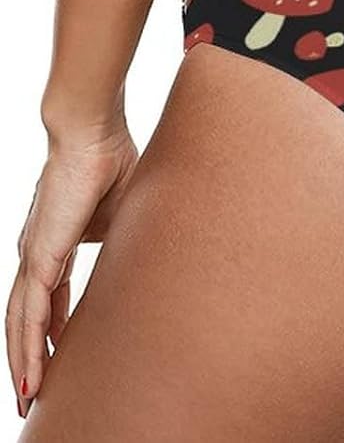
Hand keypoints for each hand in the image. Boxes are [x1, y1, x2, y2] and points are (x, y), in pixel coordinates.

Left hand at [6, 123, 137, 419]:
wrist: (92, 132)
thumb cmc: (110, 161)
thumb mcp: (121, 216)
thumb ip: (119, 245)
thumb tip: (136, 266)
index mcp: (53, 245)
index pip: (48, 300)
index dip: (52, 331)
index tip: (59, 358)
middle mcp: (35, 255)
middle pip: (26, 319)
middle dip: (30, 358)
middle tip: (34, 395)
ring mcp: (33, 257)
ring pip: (21, 323)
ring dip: (23, 362)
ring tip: (29, 398)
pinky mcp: (39, 256)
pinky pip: (31, 314)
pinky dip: (29, 347)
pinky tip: (31, 374)